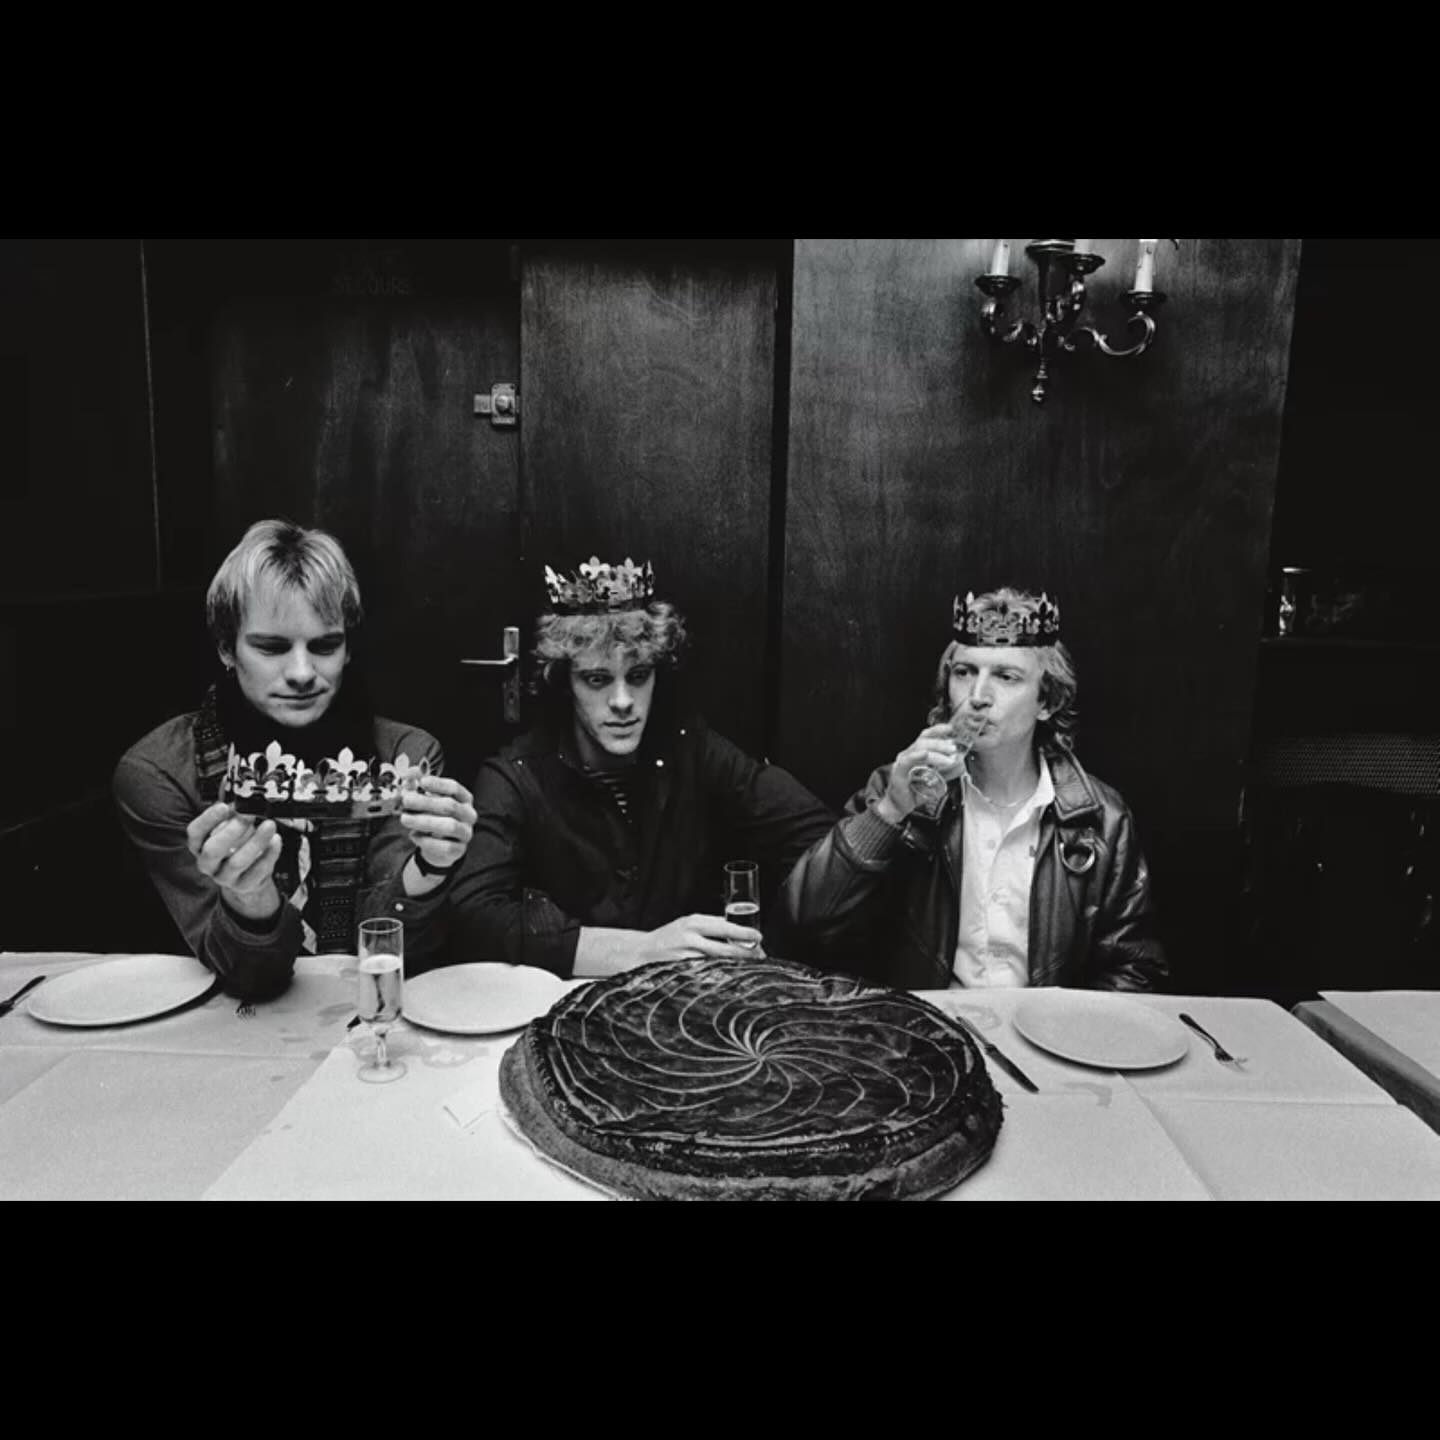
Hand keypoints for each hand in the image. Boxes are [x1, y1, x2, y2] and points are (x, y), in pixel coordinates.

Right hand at [186, 803, 282, 920]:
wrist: (248, 874)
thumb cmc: (236, 844)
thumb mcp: (230, 827)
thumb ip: (232, 813)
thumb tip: (239, 795)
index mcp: (199, 845)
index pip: (195, 832)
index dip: (208, 819)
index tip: (224, 806)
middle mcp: (207, 863)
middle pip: (213, 850)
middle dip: (232, 831)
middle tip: (249, 816)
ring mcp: (224, 877)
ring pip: (237, 862)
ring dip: (255, 842)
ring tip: (269, 825)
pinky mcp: (244, 885)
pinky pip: (257, 871)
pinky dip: (269, 854)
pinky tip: (275, 840)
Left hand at [400, 775, 476, 872]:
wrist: (438, 846)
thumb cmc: (434, 818)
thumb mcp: (427, 800)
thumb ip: (418, 786)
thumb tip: (410, 772)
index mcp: (464, 799)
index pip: (454, 788)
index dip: (438, 784)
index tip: (421, 782)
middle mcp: (468, 815)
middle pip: (450, 806)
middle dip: (426, 802)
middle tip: (406, 800)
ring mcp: (465, 832)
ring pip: (449, 826)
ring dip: (424, 821)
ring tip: (405, 819)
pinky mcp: (459, 850)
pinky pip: (444, 846)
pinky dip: (427, 841)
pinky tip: (414, 835)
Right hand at [636, 913, 765, 966]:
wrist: (640, 951)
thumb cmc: (669, 937)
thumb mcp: (688, 924)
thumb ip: (709, 927)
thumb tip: (735, 931)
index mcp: (694, 921)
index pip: (725, 927)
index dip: (744, 934)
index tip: (758, 938)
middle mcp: (689, 936)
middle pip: (724, 947)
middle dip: (744, 952)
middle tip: (760, 955)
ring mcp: (684, 955)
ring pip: (717, 962)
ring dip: (734, 965)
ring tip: (749, 966)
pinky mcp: (681, 969)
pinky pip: (705, 972)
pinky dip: (719, 973)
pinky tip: (728, 975)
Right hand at [878, 724, 966, 822]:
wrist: (899, 807)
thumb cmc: (914, 793)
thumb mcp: (934, 780)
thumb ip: (946, 772)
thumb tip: (960, 764)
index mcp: (915, 754)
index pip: (926, 737)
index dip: (938, 730)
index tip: (951, 729)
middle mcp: (908, 754)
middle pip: (924, 740)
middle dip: (941, 743)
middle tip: (954, 748)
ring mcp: (902, 762)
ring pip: (919, 748)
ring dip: (936, 751)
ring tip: (949, 758)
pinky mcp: (899, 771)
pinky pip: (908, 760)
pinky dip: (918, 756)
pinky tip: (926, 755)